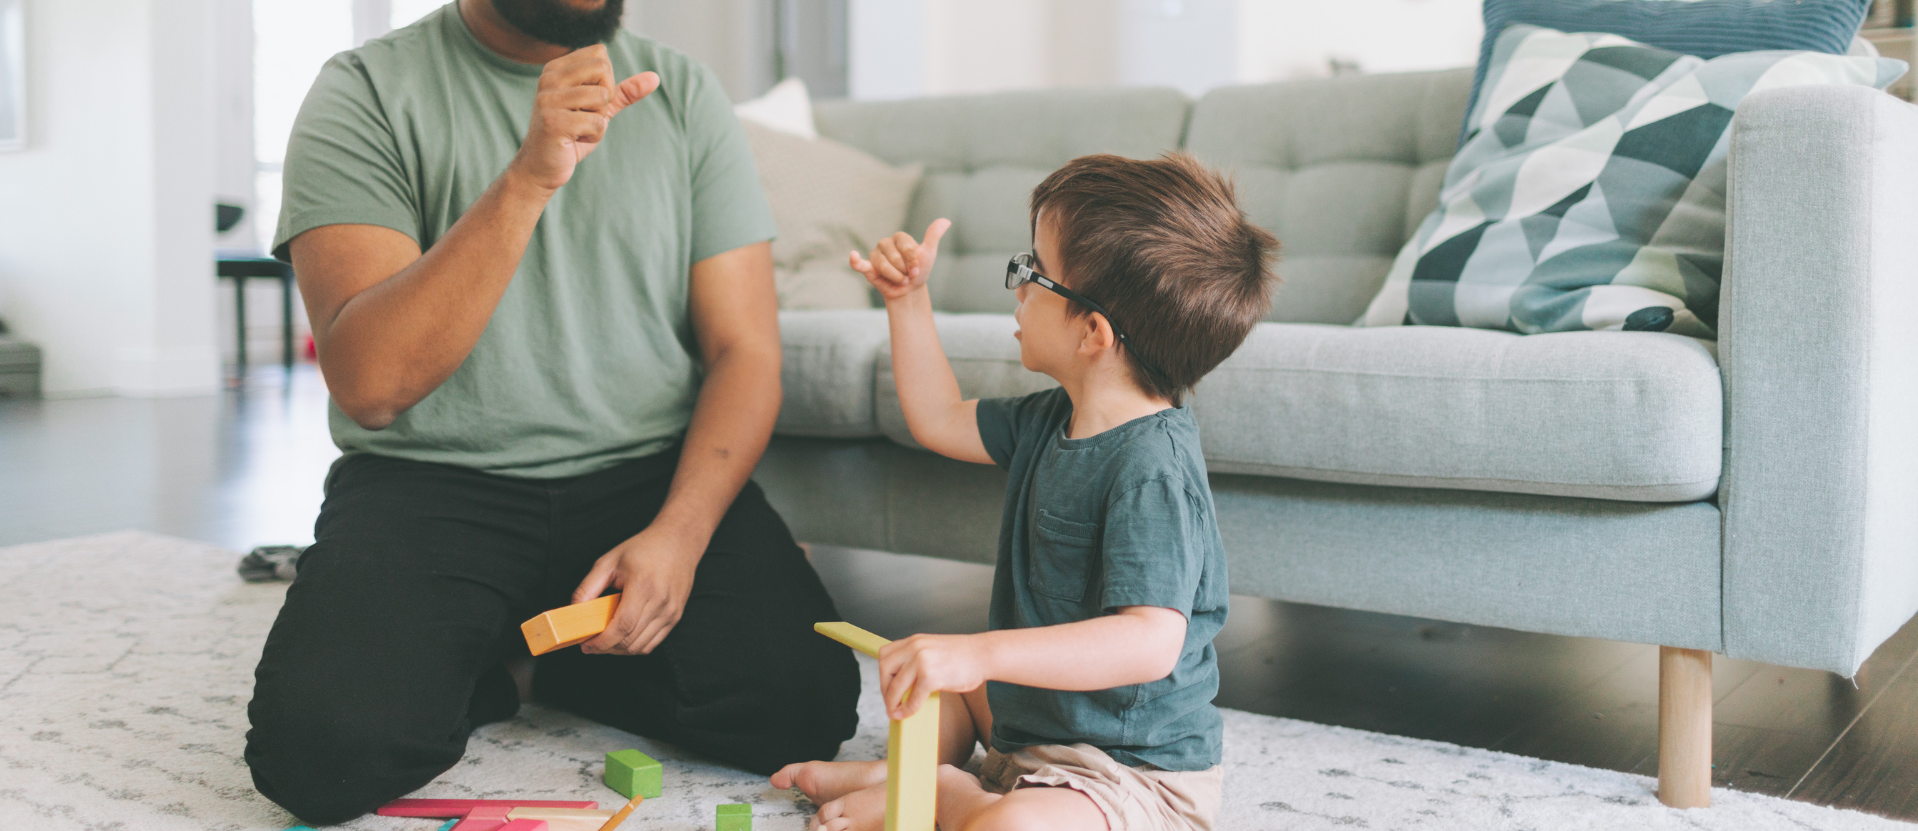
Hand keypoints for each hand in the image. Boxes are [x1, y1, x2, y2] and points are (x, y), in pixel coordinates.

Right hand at [510, 44, 659, 191]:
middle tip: (586, 114)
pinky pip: (597, 122)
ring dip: (599, 119)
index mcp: (556, 69)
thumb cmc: (572, 136)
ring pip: (602, 96)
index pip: (600, 54)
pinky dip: (594, 135)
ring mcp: (548, 99)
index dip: (606, 80)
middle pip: (602, 67)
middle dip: (605, 96)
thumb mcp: (599, 109)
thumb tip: (655, 77)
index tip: (589, 101)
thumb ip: (624, 92)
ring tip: (579, 129)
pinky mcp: (553, 122)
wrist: (541, 168)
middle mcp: (549, 78)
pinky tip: (574, 140)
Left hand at [572, 523, 703, 655]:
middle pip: (630, 641)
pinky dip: (635, 647)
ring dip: (620, 650)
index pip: (622, 627)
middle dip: (606, 648)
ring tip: (606, 641)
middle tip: (591, 644)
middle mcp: (660, 602)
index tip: (586, 645)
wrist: (678, 542)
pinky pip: (653, 643)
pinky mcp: (675, 617)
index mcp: (643, 586)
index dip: (602, 642)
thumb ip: (588, 586)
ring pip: (641, 647)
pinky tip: (623, 638)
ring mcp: (670, 612)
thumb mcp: (610, 561)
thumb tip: (573, 610)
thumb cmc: (643, 548)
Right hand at [851, 219, 950, 301]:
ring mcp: (875, 255)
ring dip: (894, 276)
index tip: (917, 270)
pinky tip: (853, 256)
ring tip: (900, 281)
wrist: (909, 291)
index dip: (913, 261)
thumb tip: (946, 220)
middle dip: (904, 271)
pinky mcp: (868, 268)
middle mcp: (885, 243)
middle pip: (894, 257)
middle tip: (907, 276)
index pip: (906, 247)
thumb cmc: (918, 270)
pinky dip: (855, 261)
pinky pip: (859, 264)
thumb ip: (933, 236)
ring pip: (882, 264)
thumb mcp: (928, 253)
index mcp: (899, 238)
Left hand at [877, 632, 989, 719]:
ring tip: (895, 712)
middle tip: (891, 702)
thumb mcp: (934, 650)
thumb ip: (917, 661)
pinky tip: (908, 713)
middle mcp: (915, 647)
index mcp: (914, 640)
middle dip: (885, 689)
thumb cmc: (964, 656)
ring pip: (895, 686)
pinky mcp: (931, 676)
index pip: (885, 655)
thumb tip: (903, 686)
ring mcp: (922, 661)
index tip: (888, 687)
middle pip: (885, 669)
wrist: (985, 655)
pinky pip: (912, 698)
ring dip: (892, 702)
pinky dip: (908, 709)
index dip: (883, 674)